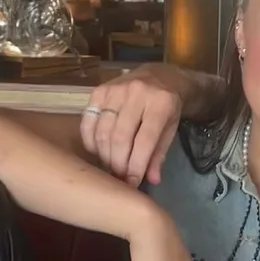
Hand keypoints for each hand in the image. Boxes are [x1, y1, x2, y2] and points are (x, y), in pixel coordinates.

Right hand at [81, 65, 185, 187]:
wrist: (159, 76)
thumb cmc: (166, 107)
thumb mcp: (170, 128)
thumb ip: (159, 154)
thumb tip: (150, 180)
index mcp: (161, 103)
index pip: (145, 140)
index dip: (136, 165)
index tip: (132, 183)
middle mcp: (137, 93)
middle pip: (120, 137)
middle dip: (118, 164)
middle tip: (119, 178)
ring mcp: (115, 90)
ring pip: (103, 131)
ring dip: (104, 156)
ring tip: (109, 168)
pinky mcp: (99, 90)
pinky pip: (89, 121)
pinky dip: (91, 141)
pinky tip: (98, 152)